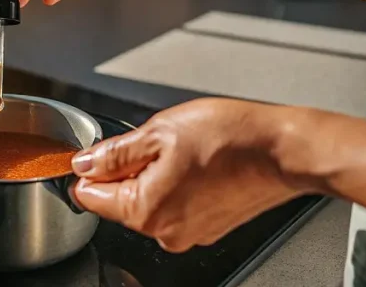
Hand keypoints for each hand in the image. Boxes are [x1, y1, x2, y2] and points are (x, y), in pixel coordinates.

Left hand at [71, 98, 310, 251]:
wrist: (282, 149)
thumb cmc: (229, 138)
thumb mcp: (158, 132)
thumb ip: (113, 153)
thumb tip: (83, 164)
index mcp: (145, 212)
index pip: (89, 196)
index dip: (92, 168)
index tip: (107, 149)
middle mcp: (165, 232)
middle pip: (120, 200)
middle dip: (129, 169)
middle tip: (158, 143)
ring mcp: (190, 232)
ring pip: (150, 200)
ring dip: (156, 174)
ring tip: (185, 151)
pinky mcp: (209, 225)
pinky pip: (177, 203)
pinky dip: (180, 182)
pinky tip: (200, 162)